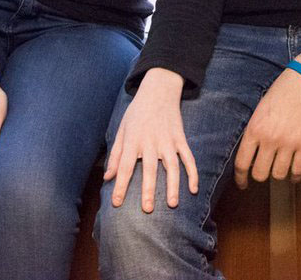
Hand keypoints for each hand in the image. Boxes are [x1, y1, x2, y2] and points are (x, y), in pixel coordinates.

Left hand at [103, 68, 198, 212]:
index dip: (120, 185)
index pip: (124, 166)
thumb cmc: (137, 112)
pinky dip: (193, 173)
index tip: (116, 203)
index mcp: (133, 139)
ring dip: (173, 186)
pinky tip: (193, 189)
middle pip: (149, 169)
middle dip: (148, 190)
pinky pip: (188, 158)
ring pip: (172, 166)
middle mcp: (150, 141)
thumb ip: (115, 154)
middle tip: (147, 210)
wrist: (159, 90)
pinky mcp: (180, 138)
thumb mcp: (122, 129)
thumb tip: (108, 177)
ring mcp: (168, 140)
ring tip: (172, 204)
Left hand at [234, 67, 300, 188]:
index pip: (242, 163)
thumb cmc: (279, 94)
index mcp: (254, 129)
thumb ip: (254, 133)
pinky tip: (294, 173)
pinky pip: (298, 171)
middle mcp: (270, 138)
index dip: (240, 178)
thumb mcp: (258, 112)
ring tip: (280, 168)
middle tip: (264, 171)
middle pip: (260, 174)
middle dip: (260, 175)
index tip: (242, 184)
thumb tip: (249, 157)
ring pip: (279, 175)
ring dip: (278, 174)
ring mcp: (289, 143)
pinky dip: (295, 176)